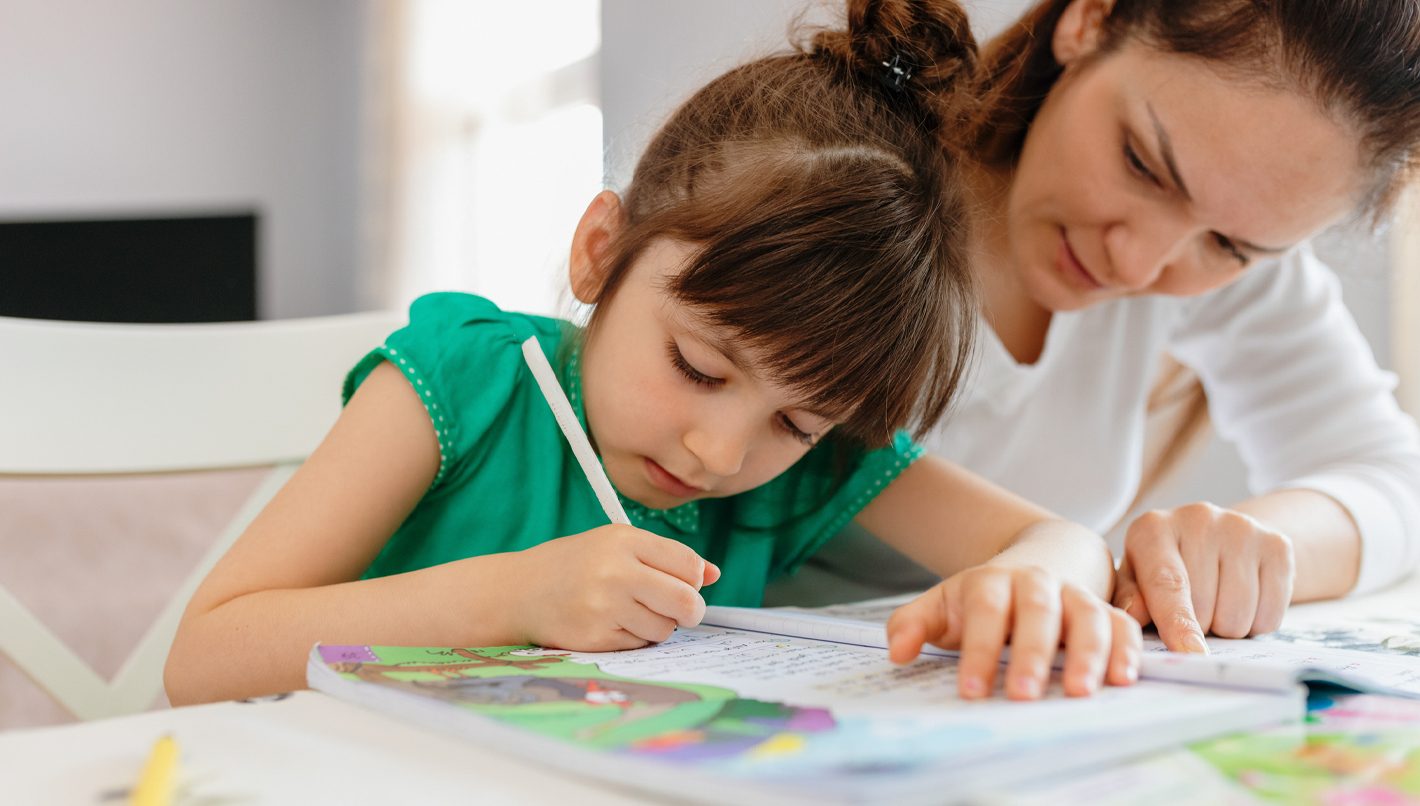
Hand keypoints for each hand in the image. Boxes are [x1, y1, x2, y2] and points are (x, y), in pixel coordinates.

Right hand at [510, 524, 720, 651]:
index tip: (683, 582)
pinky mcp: (595, 638)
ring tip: (633, 612)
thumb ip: (666, 557)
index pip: (689, 565)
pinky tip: (612, 623)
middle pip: (686, 601)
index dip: (694, 578)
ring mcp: (604, 607)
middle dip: (691, 610)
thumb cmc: (577, 564)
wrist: (521, 590)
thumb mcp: (617, 545)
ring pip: (665, 628)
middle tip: (681, 611)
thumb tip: (713, 574)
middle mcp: (615, 572)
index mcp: (624, 541)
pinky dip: (635, 638)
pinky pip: (640, 645)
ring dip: (659, 625)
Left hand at [886, 565, 1140, 699]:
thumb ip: (913, 624)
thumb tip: (897, 651)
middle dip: (1032, 653)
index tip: (972, 692)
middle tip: (1024, 696)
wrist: (1032, 566)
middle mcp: (1038, 583)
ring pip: (1088, 615)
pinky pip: (1124, 625)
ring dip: (1087, 653)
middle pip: (1038, 611)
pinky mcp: (1107, 610)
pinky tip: (1123, 681)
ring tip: (1080, 693)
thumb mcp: (942, 606)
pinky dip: (1127, 650)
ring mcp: (1075, 594)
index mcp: (991, 581)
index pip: (986, 612)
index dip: (979, 650)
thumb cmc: (980, 602)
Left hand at [1113, 502, 1294, 650]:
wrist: (1220, 537)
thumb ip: (1130, 597)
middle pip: (1205, 606)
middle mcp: (1198, 519)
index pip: (1167, 582)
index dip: (1177, 623)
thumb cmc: (1167, 566)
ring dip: (1227, 627)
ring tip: (1217, 604)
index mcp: (1154, 529)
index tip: (1189, 653)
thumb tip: (1131, 613)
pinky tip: (1245, 599)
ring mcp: (1241, 528)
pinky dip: (1257, 622)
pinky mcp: (1277, 544)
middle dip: (1198, 627)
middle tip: (1194, 611)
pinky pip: (1270, 613)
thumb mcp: (1136, 577)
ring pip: (1239, 615)